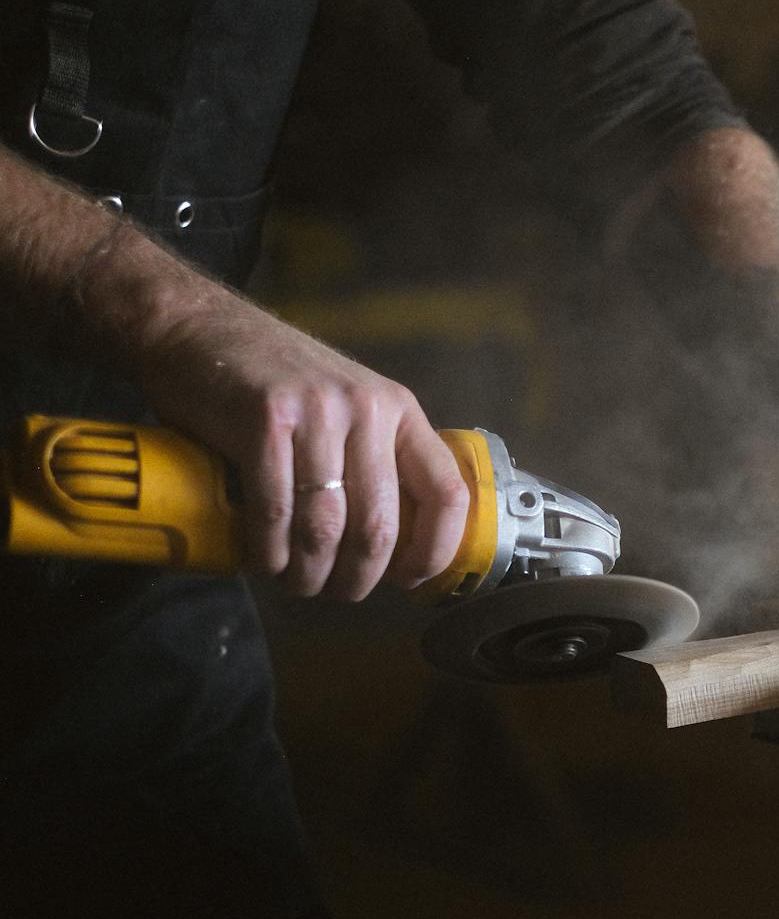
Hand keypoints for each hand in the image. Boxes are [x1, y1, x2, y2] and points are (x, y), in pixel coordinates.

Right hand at [128, 285, 468, 599]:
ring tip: (297, 584)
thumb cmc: (270, 379)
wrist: (193, 326)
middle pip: (380, 525)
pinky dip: (270, 551)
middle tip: (336, 592)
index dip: (435, 550)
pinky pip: (276, 510)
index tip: (409, 581)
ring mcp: (317, 412)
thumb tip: (390, 546)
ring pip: (328, 527)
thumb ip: (370, 458)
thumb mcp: (343, 408)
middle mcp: (367, 409)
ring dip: (310, 573)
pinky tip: (265, 562)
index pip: (446, 492)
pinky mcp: (264, 419)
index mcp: (397, 411)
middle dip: (359, 577)